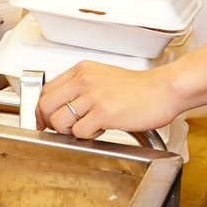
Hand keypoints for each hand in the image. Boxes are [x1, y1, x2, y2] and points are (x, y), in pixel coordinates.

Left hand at [37, 61, 184, 137]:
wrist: (164, 90)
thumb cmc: (138, 88)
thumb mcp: (102, 77)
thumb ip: (80, 88)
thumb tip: (60, 107)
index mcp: (81, 71)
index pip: (45, 91)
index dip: (42, 110)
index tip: (45, 120)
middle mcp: (84, 80)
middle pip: (45, 106)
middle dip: (51, 122)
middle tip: (65, 128)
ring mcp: (93, 96)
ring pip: (59, 121)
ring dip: (70, 131)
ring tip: (89, 126)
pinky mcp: (104, 113)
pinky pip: (80, 132)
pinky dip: (89, 135)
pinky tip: (103, 128)